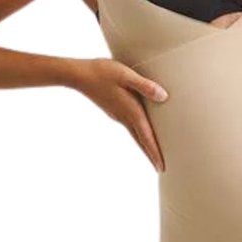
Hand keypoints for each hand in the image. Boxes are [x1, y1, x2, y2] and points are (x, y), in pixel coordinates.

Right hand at [65, 57, 168, 171]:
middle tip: (160, 169)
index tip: (161, 167)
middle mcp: (124, 116)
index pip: (146, 137)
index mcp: (131, 110)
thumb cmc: (103, 72)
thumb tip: (164, 97)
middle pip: (141, 140)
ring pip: (135, 134)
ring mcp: (117, 115)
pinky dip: (138, 134)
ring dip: (144, 145)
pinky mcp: (113, 110)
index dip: (154, 152)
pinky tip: (140, 131)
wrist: (78, 75)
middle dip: (151, 154)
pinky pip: (130, 127)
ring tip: (153, 154)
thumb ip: (145, 86)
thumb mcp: (126, 75)